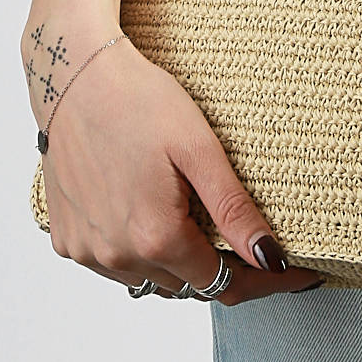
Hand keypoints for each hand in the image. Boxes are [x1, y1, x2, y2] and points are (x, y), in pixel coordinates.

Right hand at [22, 9, 326, 303]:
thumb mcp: (199, 150)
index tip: (295, 272)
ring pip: (150, 279)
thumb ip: (234, 210)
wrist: (74, 77)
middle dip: (225, 269)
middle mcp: (116, 256)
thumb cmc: (138, 101)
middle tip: (253, 240)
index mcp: (155, 238)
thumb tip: (269, 259)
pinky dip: (140, 253)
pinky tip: (153, 218)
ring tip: (203, 226)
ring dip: (179, 263)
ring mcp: (87, 251)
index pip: (223, 284)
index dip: (263, 279)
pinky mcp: (67, 239)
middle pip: (187, 285)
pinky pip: (114, 264)